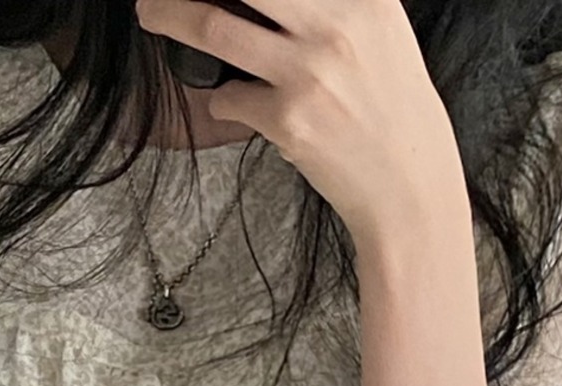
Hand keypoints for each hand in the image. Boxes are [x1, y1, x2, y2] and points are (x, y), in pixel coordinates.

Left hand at [132, 0, 463, 242]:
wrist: (410, 190)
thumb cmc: (394, 116)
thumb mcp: (384, 38)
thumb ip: (339, 8)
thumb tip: (279, 1)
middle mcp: (337, 26)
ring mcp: (310, 73)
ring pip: (214, 28)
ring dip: (170, 16)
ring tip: (152, 14)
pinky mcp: (288, 120)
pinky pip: (227, 97)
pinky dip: (221, 98)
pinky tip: (235, 102)